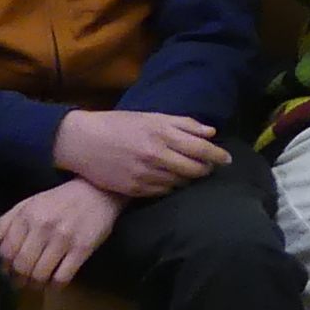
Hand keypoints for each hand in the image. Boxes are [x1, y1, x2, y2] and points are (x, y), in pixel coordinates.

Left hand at [0, 177, 124, 288]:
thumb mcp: (28, 203)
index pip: (6, 251)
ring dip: (35, 285)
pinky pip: (62, 277)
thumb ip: (7, 222)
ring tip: (36, 284)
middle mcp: (42, 226)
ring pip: (40, 275)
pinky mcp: (82, 249)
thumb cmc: (59, 200)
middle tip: (21, 283)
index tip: (7, 272)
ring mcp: (63, 238)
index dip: (4, 267)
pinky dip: (55, 286)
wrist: (97, 191)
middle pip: (21, 266)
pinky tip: (54, 283)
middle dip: (18, 280)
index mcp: (26, 215)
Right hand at [47, 106, 227, 196]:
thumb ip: (182, 124)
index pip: (201, 149)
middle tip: (211, 168)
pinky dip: (172, 187)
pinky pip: (164, 192)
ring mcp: (146, 174)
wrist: (82, 141)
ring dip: (190, 179)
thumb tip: (211, 132)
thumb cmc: (118, 125)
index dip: (218, 156)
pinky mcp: (135, 189)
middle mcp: (156, 155)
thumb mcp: (151, 117)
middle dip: (207, 169)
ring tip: (191, 174)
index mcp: (162, 133)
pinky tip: (171, 180)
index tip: (227, 159)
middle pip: (195, 169)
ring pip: (181, 183)